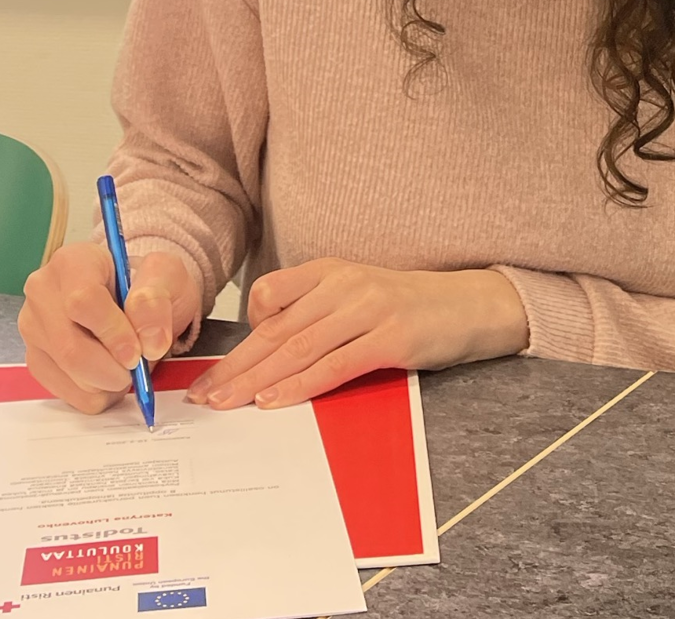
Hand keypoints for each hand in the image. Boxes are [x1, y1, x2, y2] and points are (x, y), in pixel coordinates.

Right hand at [18, 240, 200, 413]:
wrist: (137, 301)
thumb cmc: (148, 286)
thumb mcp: (167, 277)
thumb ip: (157, 301)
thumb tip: (150, 341)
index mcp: (72, 261)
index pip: (82, 302)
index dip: (113, 333)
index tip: (137, 351)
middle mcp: (43, 292)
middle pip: (69, 347)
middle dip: (111, 369)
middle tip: (137, 368)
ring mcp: (34, 329)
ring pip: (68, 374)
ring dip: (108, 383)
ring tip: (126, 365)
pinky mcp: (37, 360)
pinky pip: (68, 393)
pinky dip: (98, 395)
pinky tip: (111, 376)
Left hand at [186, 259, 527, 410]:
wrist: (471, 305)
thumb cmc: (409, 308)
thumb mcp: (357, 297)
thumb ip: (316, 314)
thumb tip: (268, 354)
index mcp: (330, 271)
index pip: (270, 297)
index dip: (240, 335)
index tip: (215, 368)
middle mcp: (344, 284)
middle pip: (277, 330)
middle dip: (236, 366)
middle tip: (203, 395)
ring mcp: (368, 309)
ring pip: (298, 349)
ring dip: (257, 380)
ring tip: (227, 404)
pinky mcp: (390, 337)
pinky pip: (334, 365)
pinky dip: (300, 385)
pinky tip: (274, 402)